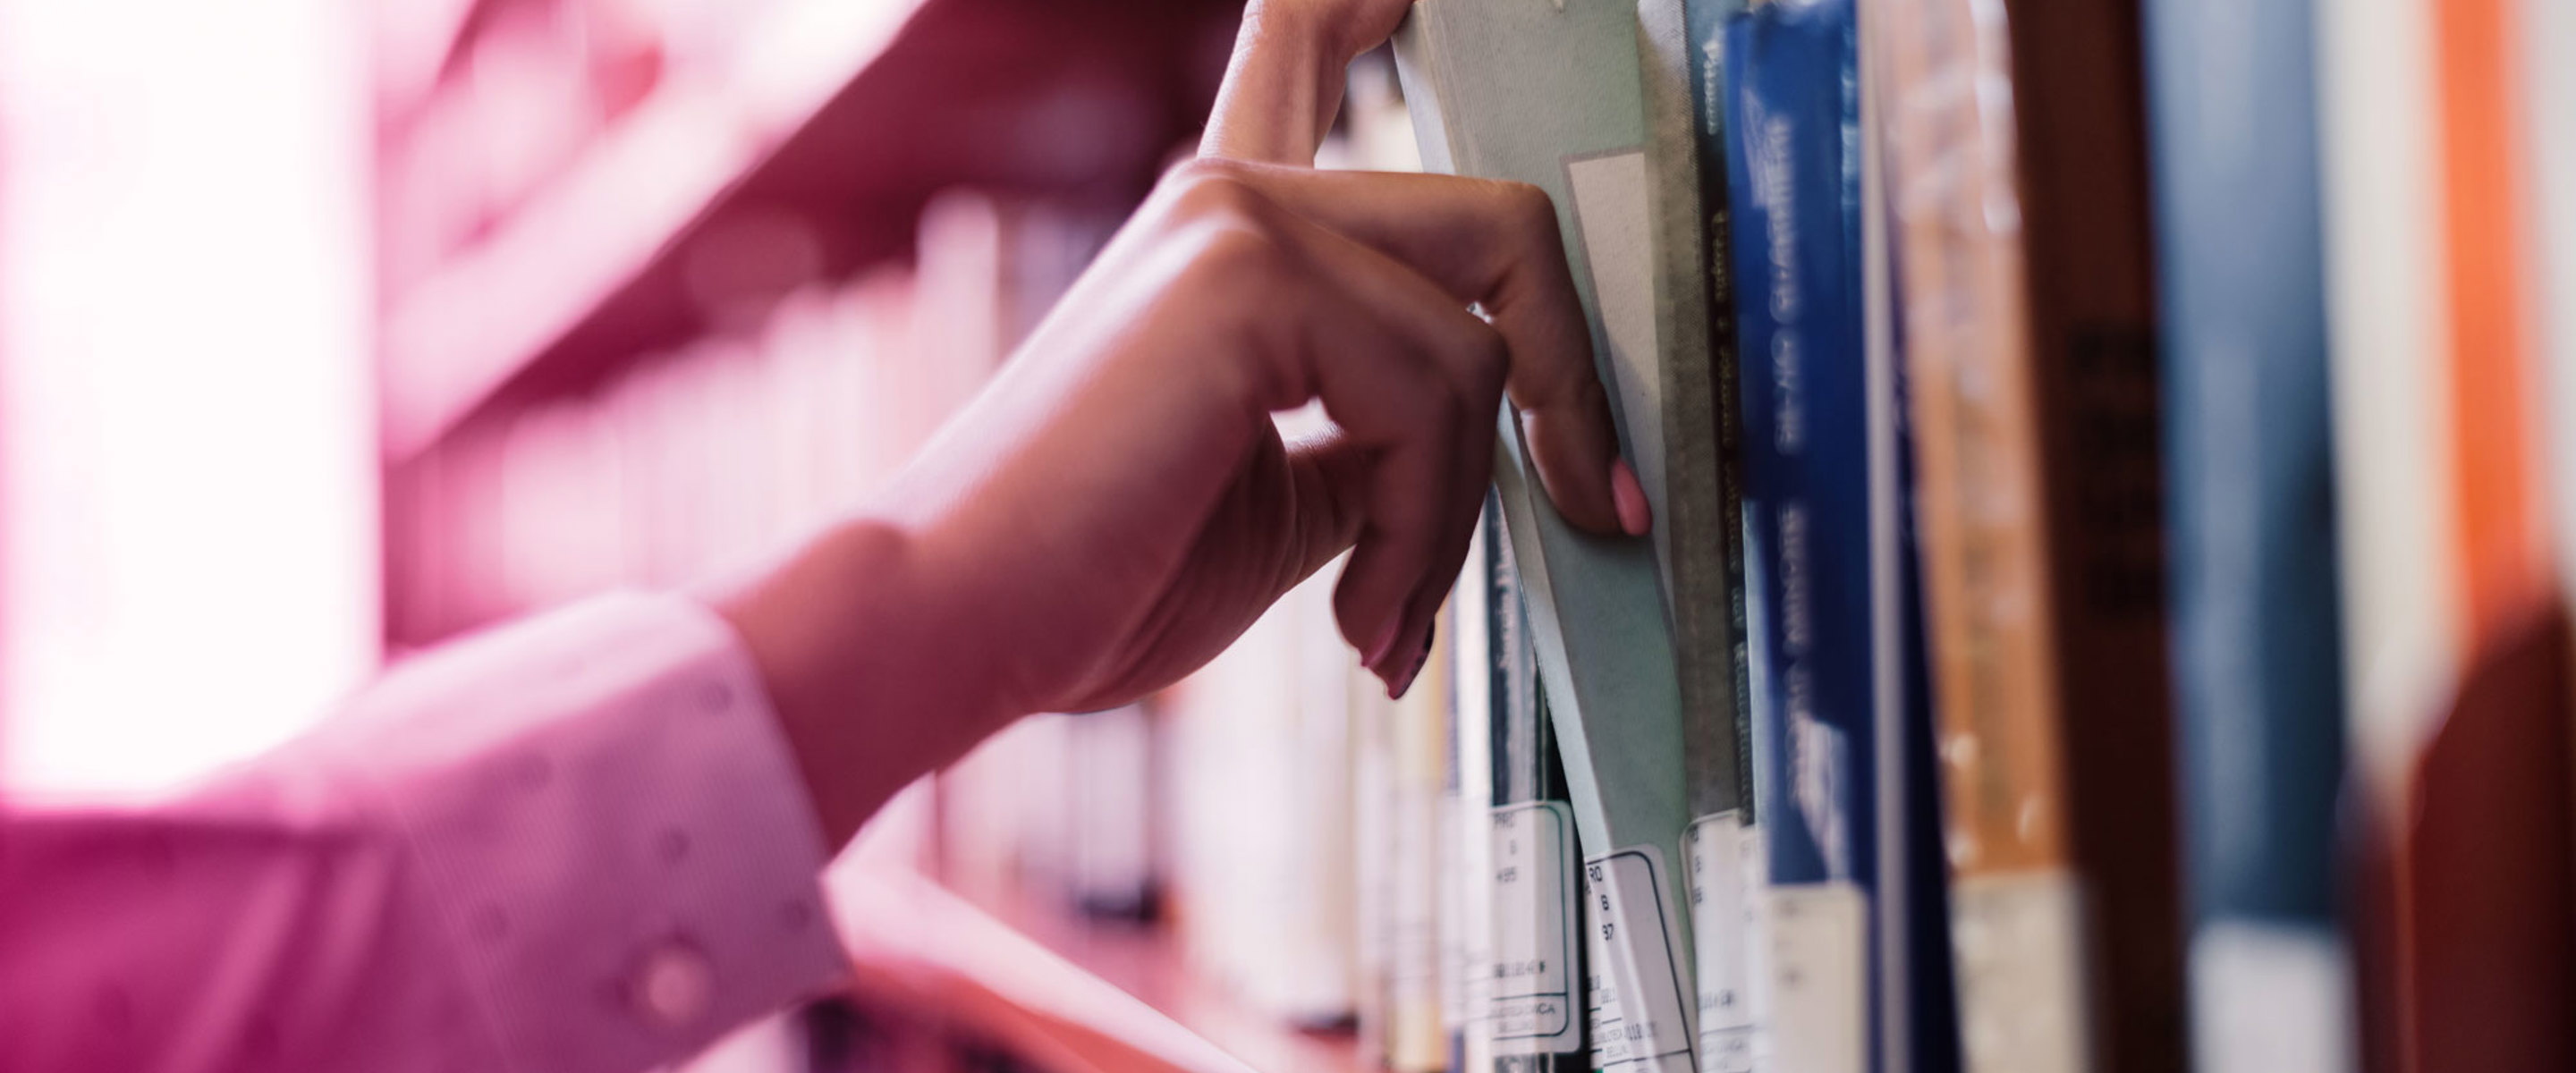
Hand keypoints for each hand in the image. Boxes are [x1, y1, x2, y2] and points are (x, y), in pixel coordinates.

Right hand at [717, 6, 1646, 845]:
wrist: (957, 626)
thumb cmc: (1091, 581)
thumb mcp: (1287, 501)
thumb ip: (1381, 439)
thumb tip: (1493, 452)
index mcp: (1226, 234)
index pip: (1309, 49)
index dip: (1364, 7)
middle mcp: (1233, 192)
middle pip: (1502, 227)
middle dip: (1569, 386)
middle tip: (1592, 502)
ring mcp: (1238, 216)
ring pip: (1480, 347)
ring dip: (1461, 517)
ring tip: (1386, 616)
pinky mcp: (1245, 271)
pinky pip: (1438, 396)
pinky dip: (1428, 531)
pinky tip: (1362, 613)